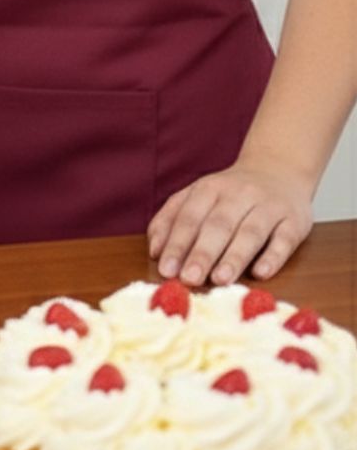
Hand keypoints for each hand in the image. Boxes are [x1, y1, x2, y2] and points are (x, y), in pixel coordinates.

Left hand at [146, 160, 313, 286]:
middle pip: (218, 224)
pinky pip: (284, 239)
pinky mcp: (294, 221)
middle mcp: (238, 194)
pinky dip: (273, 256)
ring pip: (250, 232)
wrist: (278, 169)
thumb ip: (173, 217)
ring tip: (219, 279)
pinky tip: (261, 273)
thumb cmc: (231, 194)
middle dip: (202, 252)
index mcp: (210, 188)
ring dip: (234, 256)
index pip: (190, 216)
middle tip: (189, 278)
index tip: (166, 269)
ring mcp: (268, 206)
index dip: (177, 242)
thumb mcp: (198, 195)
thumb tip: (155, 250)